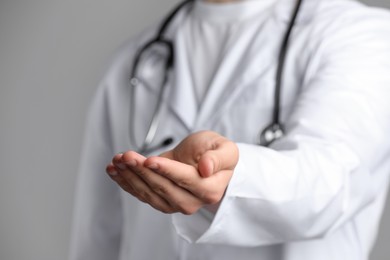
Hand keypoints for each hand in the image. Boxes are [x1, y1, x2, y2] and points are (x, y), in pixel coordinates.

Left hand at [106, 131, 238, 214]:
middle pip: (163, 188)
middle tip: (127, 156)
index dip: (167, 170)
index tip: (150, 160)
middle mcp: (192, 201)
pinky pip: (141, 194)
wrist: (203, 158)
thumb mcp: (225, 149)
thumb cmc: (214, 152)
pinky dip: (126, 182)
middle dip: (142, 171)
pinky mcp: (160, 200)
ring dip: (130, 177)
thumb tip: (207, 169)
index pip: (186, 180)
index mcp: (210, 189)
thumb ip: (219, 158)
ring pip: (149, 193)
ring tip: (118, 160)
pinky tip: (114, 170)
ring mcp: (175, 203)